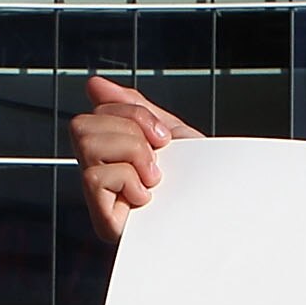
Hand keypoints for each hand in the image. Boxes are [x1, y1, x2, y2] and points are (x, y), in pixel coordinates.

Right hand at [69, 74, 204, 240]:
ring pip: (87, 145)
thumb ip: (132, 106)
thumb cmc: (201, 178)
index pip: (95, 112)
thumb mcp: (168, 132)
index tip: (163, 137)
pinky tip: (147, 197)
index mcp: (111, 152)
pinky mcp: (102, 220)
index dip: (133, 114)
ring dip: (132, 153)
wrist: (223, 208)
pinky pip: (94, 176)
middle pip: (82, 125)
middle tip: (157, 156)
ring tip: (154, 176)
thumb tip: (94, 84)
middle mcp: (99, 173)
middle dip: (130, 132)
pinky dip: (129, 180)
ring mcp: (98, 198)